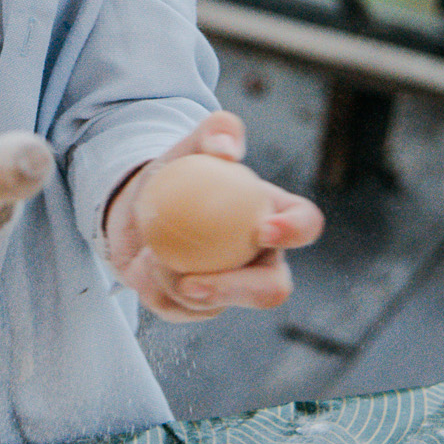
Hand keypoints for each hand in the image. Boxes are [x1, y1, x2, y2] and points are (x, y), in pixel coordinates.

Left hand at [102, 112, 323, 323]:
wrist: (138, 206)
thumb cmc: (178, 171)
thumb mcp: (191, 145)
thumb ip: (214, 132)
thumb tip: (226, 151)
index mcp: (276, 217)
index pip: (305, 224)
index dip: (295, 232)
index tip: (262, 230)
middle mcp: (262, 259)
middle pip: (272, 288)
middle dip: (237, 290)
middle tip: (193, 282)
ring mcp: (233, 288)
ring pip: (218, 305)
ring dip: (177, 284)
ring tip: (151, 256)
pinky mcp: (200, 307)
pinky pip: (181, 311)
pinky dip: (156, 289)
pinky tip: (143, 266)